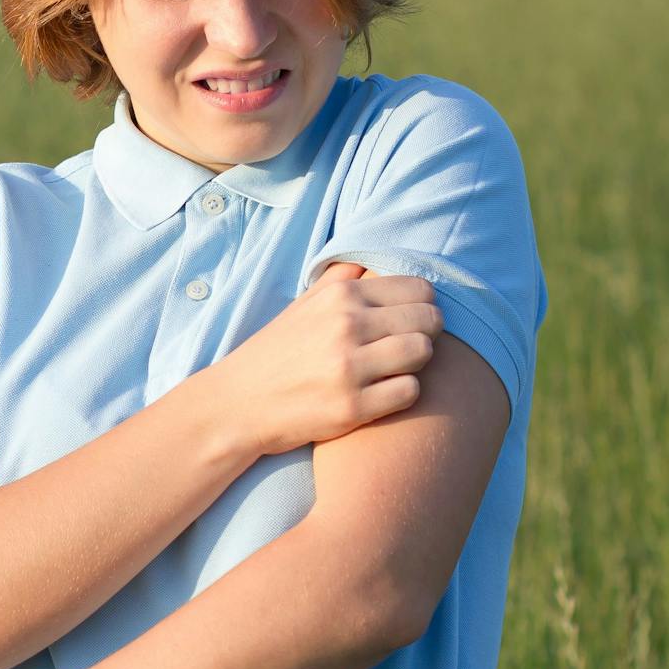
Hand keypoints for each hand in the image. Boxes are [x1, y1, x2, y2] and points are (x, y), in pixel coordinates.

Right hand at [210, 262, 440, 456]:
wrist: (239, 403)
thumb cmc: (276, 351)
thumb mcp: (303, 304)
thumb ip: (341, 279)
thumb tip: (372, 260)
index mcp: (339, 295)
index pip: (418, 288)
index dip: (422, 305)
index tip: (408, 320)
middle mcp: (346, 325)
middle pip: (428, 319)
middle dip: (425, 332)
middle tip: (406, 346)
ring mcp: (349, 367)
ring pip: (423, 352)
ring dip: (416, 363)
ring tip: (394, 368)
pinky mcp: (352, 407)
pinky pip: (410, 392)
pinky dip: (401, 393)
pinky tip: (381, 393)